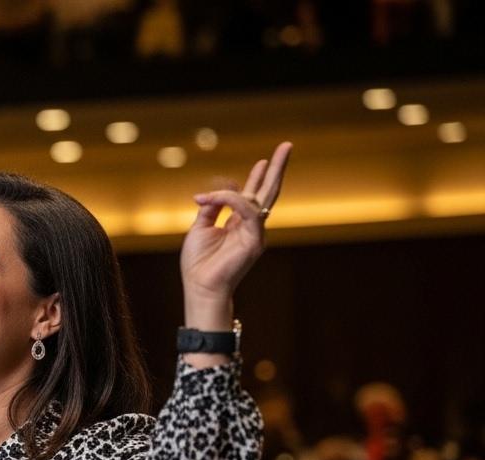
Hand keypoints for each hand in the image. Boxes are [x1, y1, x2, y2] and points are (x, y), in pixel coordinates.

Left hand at [180, 142, 292, 317]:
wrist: (200, 286)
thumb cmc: (198, 263)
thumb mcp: (200, 228)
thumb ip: (210, 209)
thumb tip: (211, 194)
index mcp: (239, 224)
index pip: (251, 196)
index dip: (257, 177)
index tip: (262, 161)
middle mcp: (251, 227)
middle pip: (268, 192)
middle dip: (277, 169)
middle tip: (286, 146)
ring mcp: (256, 233)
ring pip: (258, 198)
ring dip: (252, 180)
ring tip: (254, 166)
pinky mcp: (255, 239)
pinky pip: (247, 211)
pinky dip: (231, 200)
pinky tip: (215, 197)